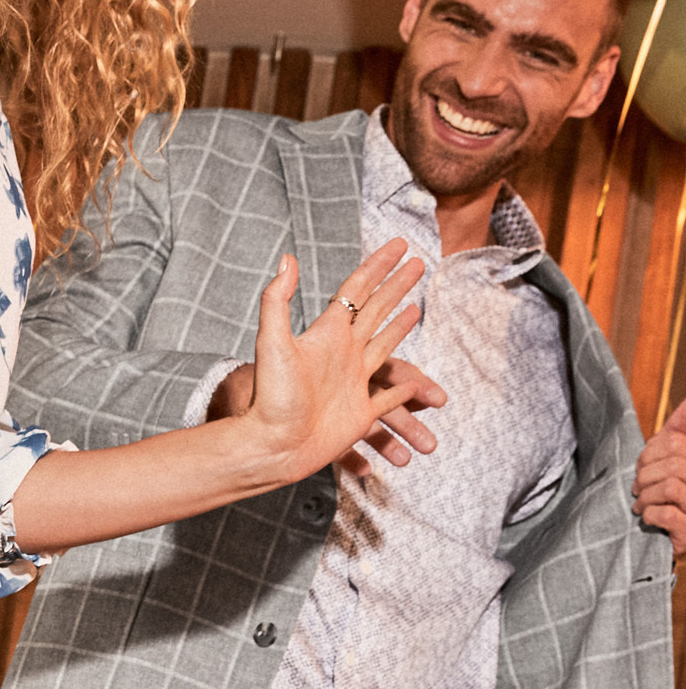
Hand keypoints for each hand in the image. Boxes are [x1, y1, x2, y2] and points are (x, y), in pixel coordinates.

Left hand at [241, 240, 431, 484]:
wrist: (273, 444)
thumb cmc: (271, 397)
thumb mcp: (272, 342)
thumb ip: (278, 300)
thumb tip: (287, 258)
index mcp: (327, 334)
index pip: (358, 290)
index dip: (378, 266)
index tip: (399, 244)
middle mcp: (342, 353)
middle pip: (376, 310)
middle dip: (396, 285)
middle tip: (418, 262)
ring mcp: (353, 382)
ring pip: (386, 346)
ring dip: (401, 324)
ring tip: (416, 306)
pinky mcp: (360, 413)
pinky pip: (388, 396)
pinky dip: (404, 388)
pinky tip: (416, 381)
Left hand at [633, 396, 685, 557]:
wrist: (684, 540)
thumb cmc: (678, 499)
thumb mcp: (679, 461)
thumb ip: (681, 430)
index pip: (677, 441)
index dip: (652, 450)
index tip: (643, 464)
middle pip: (676, 462)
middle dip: (646, 473)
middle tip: (637, 486)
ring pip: (669, 486)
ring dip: (646, 496)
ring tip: (641, 503)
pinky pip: (666, 514)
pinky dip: (650, 515)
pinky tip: (649, 518)